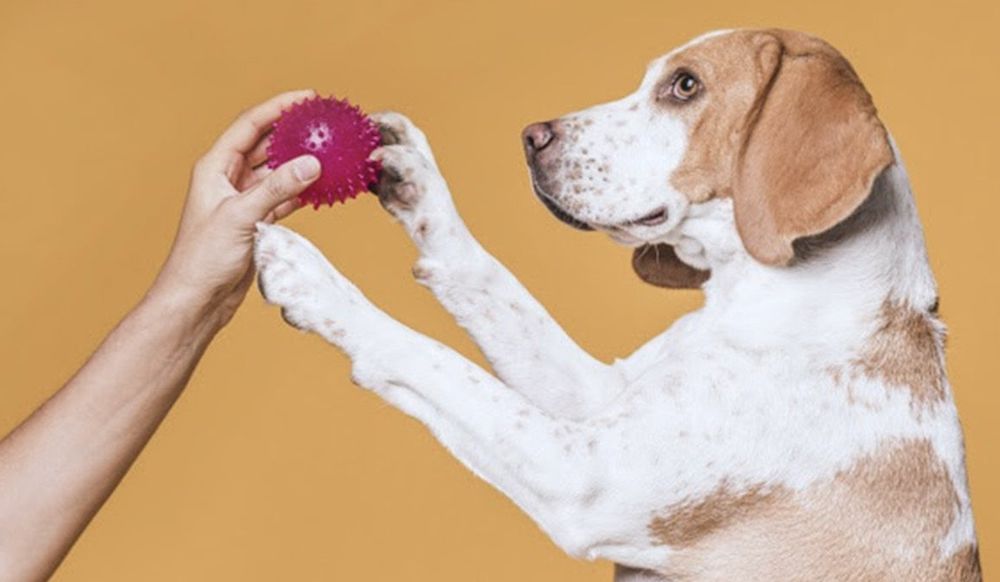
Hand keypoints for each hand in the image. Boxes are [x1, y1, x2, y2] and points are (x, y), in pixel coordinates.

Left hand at [149, 90, 321, 328]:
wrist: (197, 300)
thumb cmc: (203, 258)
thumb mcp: (241, 217)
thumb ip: (277, 188)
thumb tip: (312, 164)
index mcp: (215, 168)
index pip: (250, 126)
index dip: (279, 107)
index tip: (308, 98)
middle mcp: (228, 180)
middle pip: (266, 145)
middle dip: (294, 131)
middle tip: (324, 122)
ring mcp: (243, 201)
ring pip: (278, 172)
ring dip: (302, 162)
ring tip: (331, 150)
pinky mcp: (256, 222)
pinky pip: (284, 198)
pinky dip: (303, 191)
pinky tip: (324, 186)